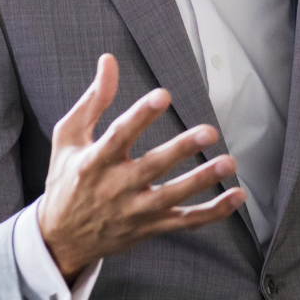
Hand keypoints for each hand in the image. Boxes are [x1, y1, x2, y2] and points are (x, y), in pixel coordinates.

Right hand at [38, 54, 246, 279]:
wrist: (61, 238)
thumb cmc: (66, 179)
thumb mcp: (68, 138)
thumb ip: (93, 100)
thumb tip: (109, 61)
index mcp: (94, 162)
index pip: (119, 136)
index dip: (141, 115)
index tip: (163, 95)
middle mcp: (114, 188)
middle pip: (152, 167)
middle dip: (181, 149)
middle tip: (210, 131)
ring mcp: (134, 211)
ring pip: (172, 197)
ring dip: (202, 180)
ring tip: (229, 163)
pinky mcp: (150, 228)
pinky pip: (185, 222)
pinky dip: (213, 212)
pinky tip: (237, 196)